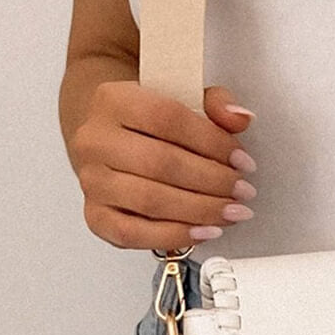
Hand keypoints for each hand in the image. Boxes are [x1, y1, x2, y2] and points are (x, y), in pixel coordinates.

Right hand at [70, 82, 257, 250]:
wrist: (111, 142)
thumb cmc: (149, 126)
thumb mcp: (183, 99)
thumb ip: (215, 104)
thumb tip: (240, 118)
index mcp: (113, 100)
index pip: (167, 118)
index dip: (212, 142)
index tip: (242, 161)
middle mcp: (95, 140)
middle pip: (160, 163)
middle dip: (211, 181)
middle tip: (242, 191)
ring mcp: (92, 180)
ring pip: (150, 200)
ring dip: (199, 210)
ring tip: (230, 212)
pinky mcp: (95, 216)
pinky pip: (133, 234)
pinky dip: (174, 236)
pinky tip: (203, 231)